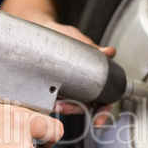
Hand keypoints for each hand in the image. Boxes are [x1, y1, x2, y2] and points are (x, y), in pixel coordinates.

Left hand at [0, 0, 114, 124]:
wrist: (37, 28)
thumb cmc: (59, 36)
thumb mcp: (76, 40)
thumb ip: (92, 50)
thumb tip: (110, 52)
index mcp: (90, 79)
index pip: (101, 99)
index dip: (102, 111)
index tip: (99, 119)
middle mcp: (77, 87)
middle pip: (83, 107)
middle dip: (77, 110)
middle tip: (69, 107)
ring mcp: (62, 90)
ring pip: (66, 107)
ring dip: (62, 108)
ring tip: (56, 104)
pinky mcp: (45, 90)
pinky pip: (49, 101)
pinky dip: (49, 104)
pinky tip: (47, 102)